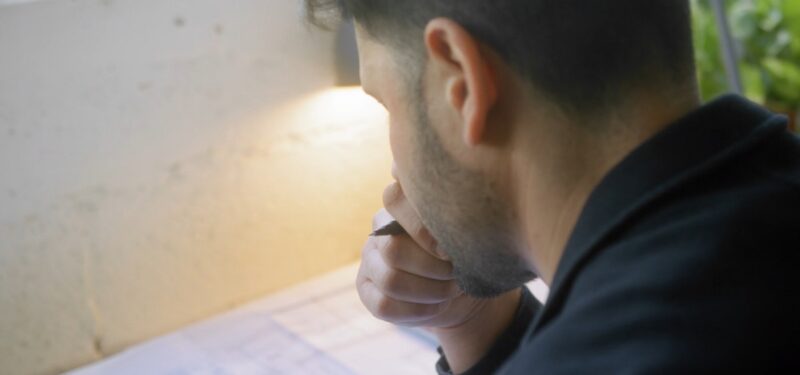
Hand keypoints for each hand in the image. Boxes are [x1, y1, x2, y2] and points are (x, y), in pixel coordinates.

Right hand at [357, 182, 522, 372]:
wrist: (466, 288)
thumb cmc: (472, 247)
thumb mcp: (472, 222)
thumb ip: (461, 199)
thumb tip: (465, 168)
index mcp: (402, 199)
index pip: (394, 199)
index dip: (426, 229)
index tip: (454, 246)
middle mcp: (380, 225)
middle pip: (393, 247)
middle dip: (433, 266)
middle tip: (458, 270)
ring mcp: (369, 258)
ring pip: (391, 279)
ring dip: (430, 290)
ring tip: (453, 288)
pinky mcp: (366, 289)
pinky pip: (384, 305)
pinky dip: (418, 311)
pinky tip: (437, 306)